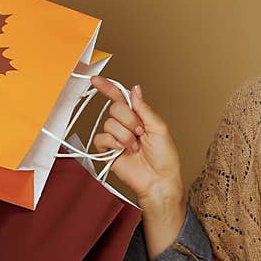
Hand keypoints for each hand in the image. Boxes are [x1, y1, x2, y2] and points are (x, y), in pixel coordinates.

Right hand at [90, 76, 184, 207]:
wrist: (158, 180)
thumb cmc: (165, 157)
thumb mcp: (159, 128)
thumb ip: (144, 108)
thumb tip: (135, 89)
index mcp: (139, 117)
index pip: (121, 98)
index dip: (108, 88)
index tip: (96, 80)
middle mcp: (126, 125)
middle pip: (115, 108)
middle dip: (129, 120)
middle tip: (140, 132)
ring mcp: (116, 137)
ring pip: (109, 124)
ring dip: (124, 136)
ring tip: (135, 147)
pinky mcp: (108, 151)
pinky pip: (101, 138)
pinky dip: (113, 143)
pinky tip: (122, 151)